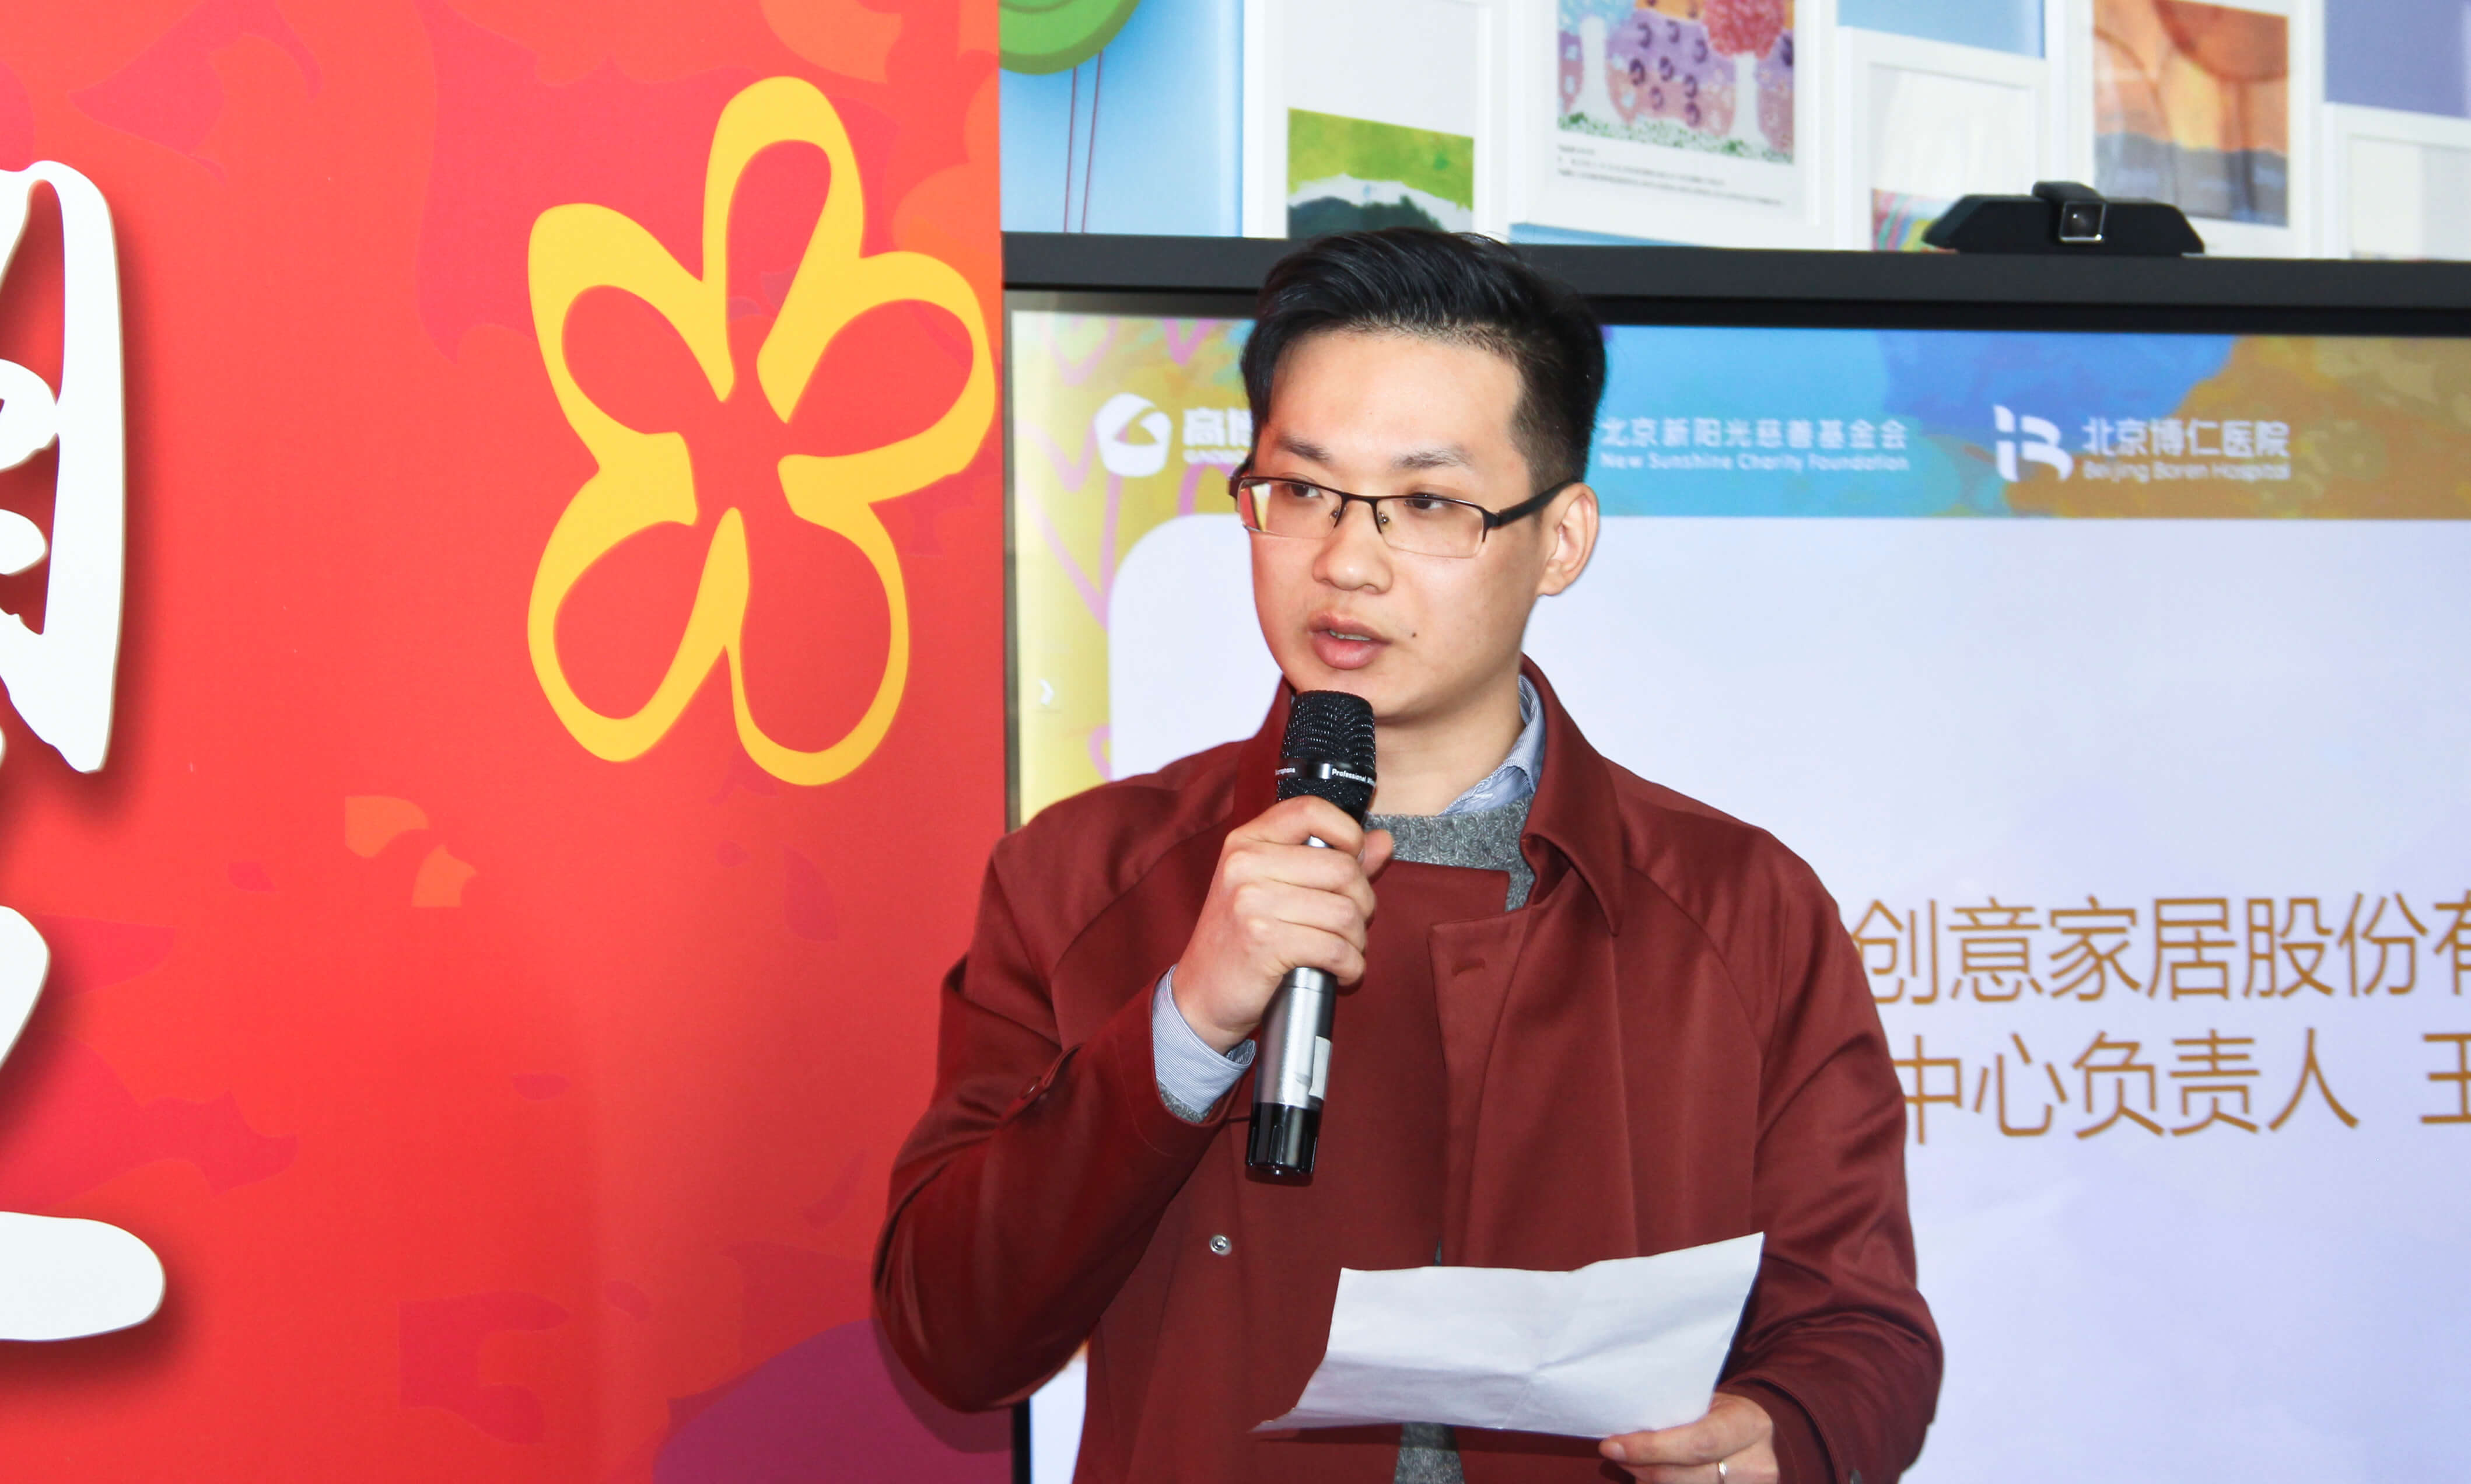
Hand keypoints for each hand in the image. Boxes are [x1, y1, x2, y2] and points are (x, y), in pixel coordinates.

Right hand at [1170, 797, 1392, 1052]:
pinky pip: (1335, 949)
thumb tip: (1383, 841)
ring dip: (1357, 940)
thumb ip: (1330, 861)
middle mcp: (1245, 864)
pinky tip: (1341, 972)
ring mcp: (1251, 902)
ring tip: (1343, 950)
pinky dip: (1351, 966)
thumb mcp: (1275, 888)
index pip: (1311, 810)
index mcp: (1247, 842)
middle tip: (1351, 924)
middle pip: (1343, 868)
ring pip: (1345, 912)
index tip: (1355, 859)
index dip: (1348, 833)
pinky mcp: (1263, 941)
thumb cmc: (1241, 940)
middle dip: (1363, 903)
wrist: (1202, 994)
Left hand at [1600, 1392, 1775, 1482]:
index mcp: (1748, 1425)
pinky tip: (1648, 1478)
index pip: (1697, 1443)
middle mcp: (1757, 1464)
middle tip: (1615, 1454)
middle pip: (1687, 1477)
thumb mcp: (1707, 1402)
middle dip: (1643, 1468)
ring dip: (1649, 1482)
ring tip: (1632, 1465)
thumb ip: (1675, 1415)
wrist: (1755, 1432)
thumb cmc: (1721, 1412)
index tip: (1613, 1446)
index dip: (1651, 1449)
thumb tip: (1622, 1428)